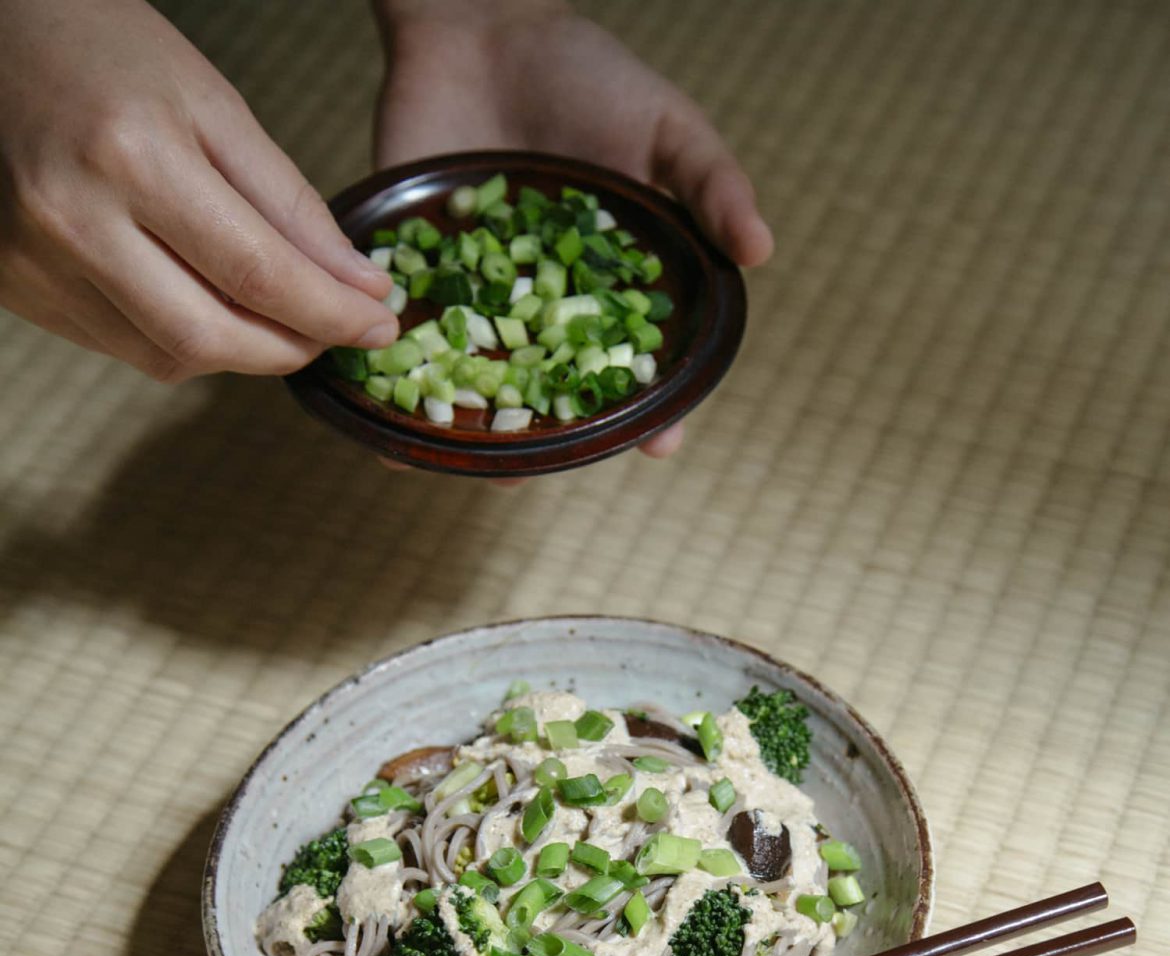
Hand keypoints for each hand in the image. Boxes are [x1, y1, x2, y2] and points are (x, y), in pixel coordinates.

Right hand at [0, 0, 398, 382]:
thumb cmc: (101, 48)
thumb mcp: (211, 102)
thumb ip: (289, 203)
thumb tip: (361, 286)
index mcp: (131, 155)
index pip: (258, 274)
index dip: (332, 314)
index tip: (381, 324)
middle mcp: (73, 219)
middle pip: (212, 337)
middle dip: (291, 349)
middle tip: (335, 334)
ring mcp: (35, 262)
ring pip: (170, 357)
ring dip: (241, 352)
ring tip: (276, 316)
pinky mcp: (16, 287)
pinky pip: (125, 349)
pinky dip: (184, 343)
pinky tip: (207, 305)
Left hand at [372, 0, 771, 463]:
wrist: (480, 22)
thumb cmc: (584, 74)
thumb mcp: (664, 124)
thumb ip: (710, 185)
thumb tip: (761, 252)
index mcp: (611, 286)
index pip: (637, 364)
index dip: (655, 409)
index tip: (661, 444)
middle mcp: (548, 304)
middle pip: (557, 390)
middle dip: (558, 437)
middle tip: (549, 471)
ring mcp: (482, 294)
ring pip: (485, 380)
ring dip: (480, 426)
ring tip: (476, 464)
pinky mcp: (420, 273)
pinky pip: (413, 335)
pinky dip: (405, 375)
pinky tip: (397, 417)